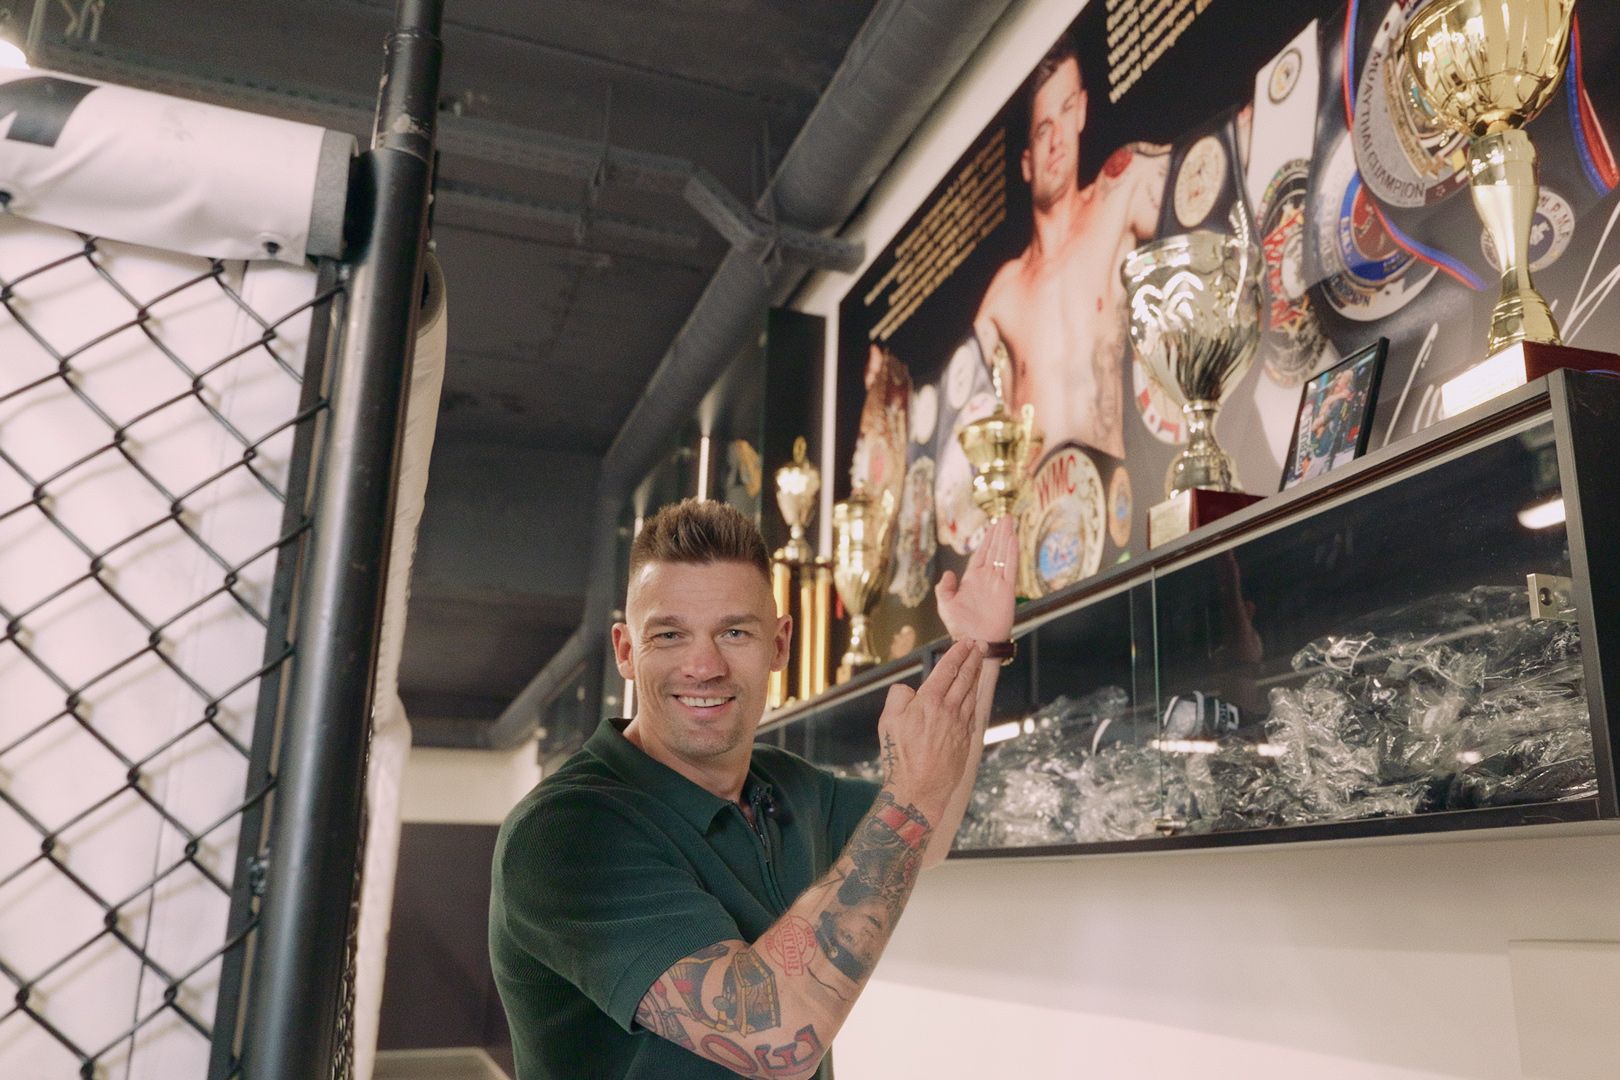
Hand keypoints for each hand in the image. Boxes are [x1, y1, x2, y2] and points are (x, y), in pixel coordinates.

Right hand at [876, 639, 984, 818]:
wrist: (919, 789)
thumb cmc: (900, 756)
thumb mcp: (887, 722)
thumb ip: (898, 697)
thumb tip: (908, 688)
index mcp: (929, 701)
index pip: (947, 669)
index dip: (958, 653)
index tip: (966, 643)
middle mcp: (949, 710)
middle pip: (965, 678)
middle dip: (973, 659)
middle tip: (980, 645)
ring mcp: (960, 725)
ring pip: (972, 694)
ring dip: (976, 676)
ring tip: (979, 664)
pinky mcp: (966, 739)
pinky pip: (973, 712)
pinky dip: (976, 698)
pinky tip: (975, 694)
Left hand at [934, 514, 1015, 643]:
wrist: (975, 642)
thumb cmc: (960, 627)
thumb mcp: (946, 606)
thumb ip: (945, 588)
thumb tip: (948, 573)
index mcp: (972, 580)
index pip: (981, 555)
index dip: (987, 540)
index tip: (992, 526)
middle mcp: (987, 578)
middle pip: (994, 550)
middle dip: (999, 534)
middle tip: (1005, 517)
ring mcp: (998, 583)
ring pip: (1003, 555)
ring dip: (1006, 538)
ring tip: (1010, 522)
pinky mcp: (1007, 590)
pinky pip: (1010, 568)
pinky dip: (1012, 553)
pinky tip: (1013, 540)